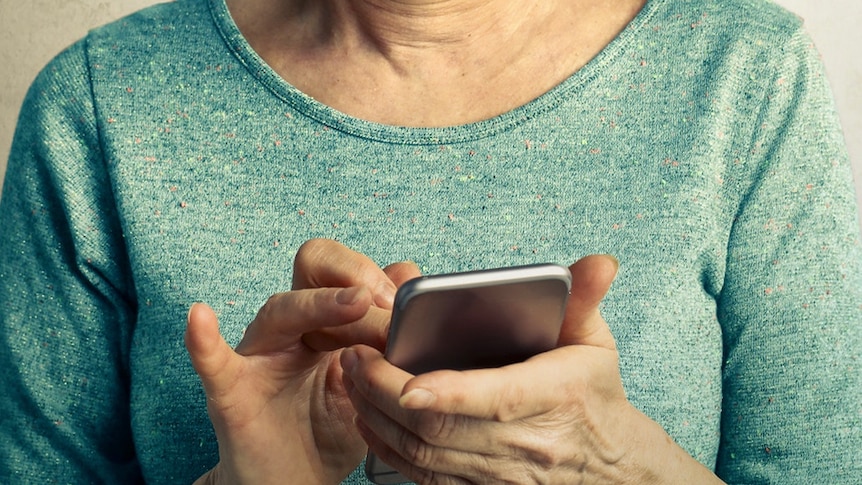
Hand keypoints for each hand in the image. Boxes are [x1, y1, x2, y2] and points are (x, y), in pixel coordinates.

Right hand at [185, 239, 416, 484]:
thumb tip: (407, 276)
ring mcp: (259, 356)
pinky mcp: (232, 394)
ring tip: (355, 302)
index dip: (373, 277)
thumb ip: (385, 333)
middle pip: (311, 269)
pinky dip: (204, 341)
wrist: (296, 481)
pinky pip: (213, 364)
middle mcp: (291, 328)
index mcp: (326, 321)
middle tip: (384, 304)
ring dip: (320, 305)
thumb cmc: (329, 429)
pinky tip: (200, 318)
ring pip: (280, 311)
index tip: (402, 302)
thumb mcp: (371, 379)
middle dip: (352, 277)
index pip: (344, 272)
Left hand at [342, 255, 723, 483]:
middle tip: (354, 357)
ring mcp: (499, 473)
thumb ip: (585, 300)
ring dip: (378, 418)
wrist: (609, 466)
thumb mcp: (595, 344)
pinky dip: (388, 448)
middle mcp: (523, 443)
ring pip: (423, 454)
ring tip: (351, 378)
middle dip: (386, 394)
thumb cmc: (593, 395)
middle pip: (441, 429)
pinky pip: (423, 476)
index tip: (406, 381)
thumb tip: (600, 262)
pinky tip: (368, 418)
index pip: (494, 398)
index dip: (448, 393)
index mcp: (552, 396)